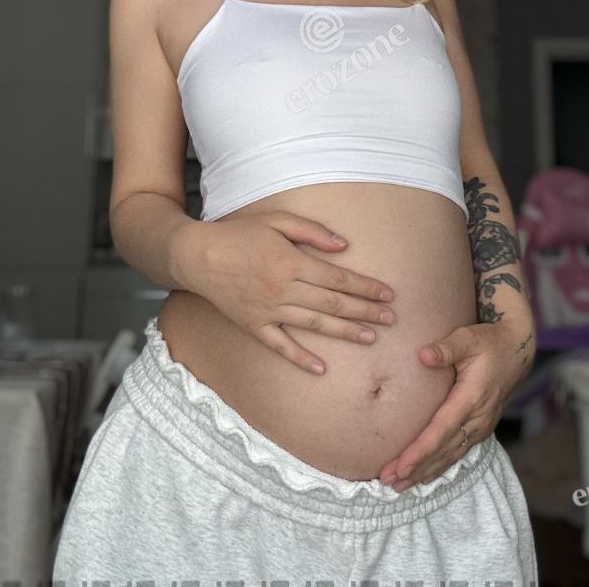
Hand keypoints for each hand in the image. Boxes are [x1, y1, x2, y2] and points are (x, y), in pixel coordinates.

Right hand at [170, 209, 395, 374]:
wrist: (198, 255)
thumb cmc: (240, 233)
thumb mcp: (277, 220)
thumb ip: (312, 232)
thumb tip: (343, 246)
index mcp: (292, 262)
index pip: (338, 279)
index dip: (365, 287)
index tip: (387, 294)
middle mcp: (284, 289)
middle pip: (333, 304)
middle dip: (365, 311)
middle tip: (390, 319)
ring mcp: (269, 311)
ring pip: (315, 325)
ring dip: (345, 332)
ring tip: (371, 338)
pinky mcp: (254, 326)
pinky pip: (281, 346)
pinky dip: (301, 358)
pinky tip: (322, 369)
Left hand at [378, 318, 535, 491]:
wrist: (517, 350)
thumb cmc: (489, 341)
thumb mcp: (468, 338)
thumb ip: (447, 348)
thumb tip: (423, 355)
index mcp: (472, 398)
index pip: (441, 430)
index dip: (420, 451)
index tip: (400, 466)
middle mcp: (478, 418)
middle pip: (443, 450)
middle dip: (416, 468)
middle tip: (389, 482)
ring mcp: (482, 425)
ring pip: (451, 456)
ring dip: (425, 472)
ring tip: (399, 487)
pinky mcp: (481, 427)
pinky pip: (458, 452)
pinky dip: (440, 466)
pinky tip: (423, 476)